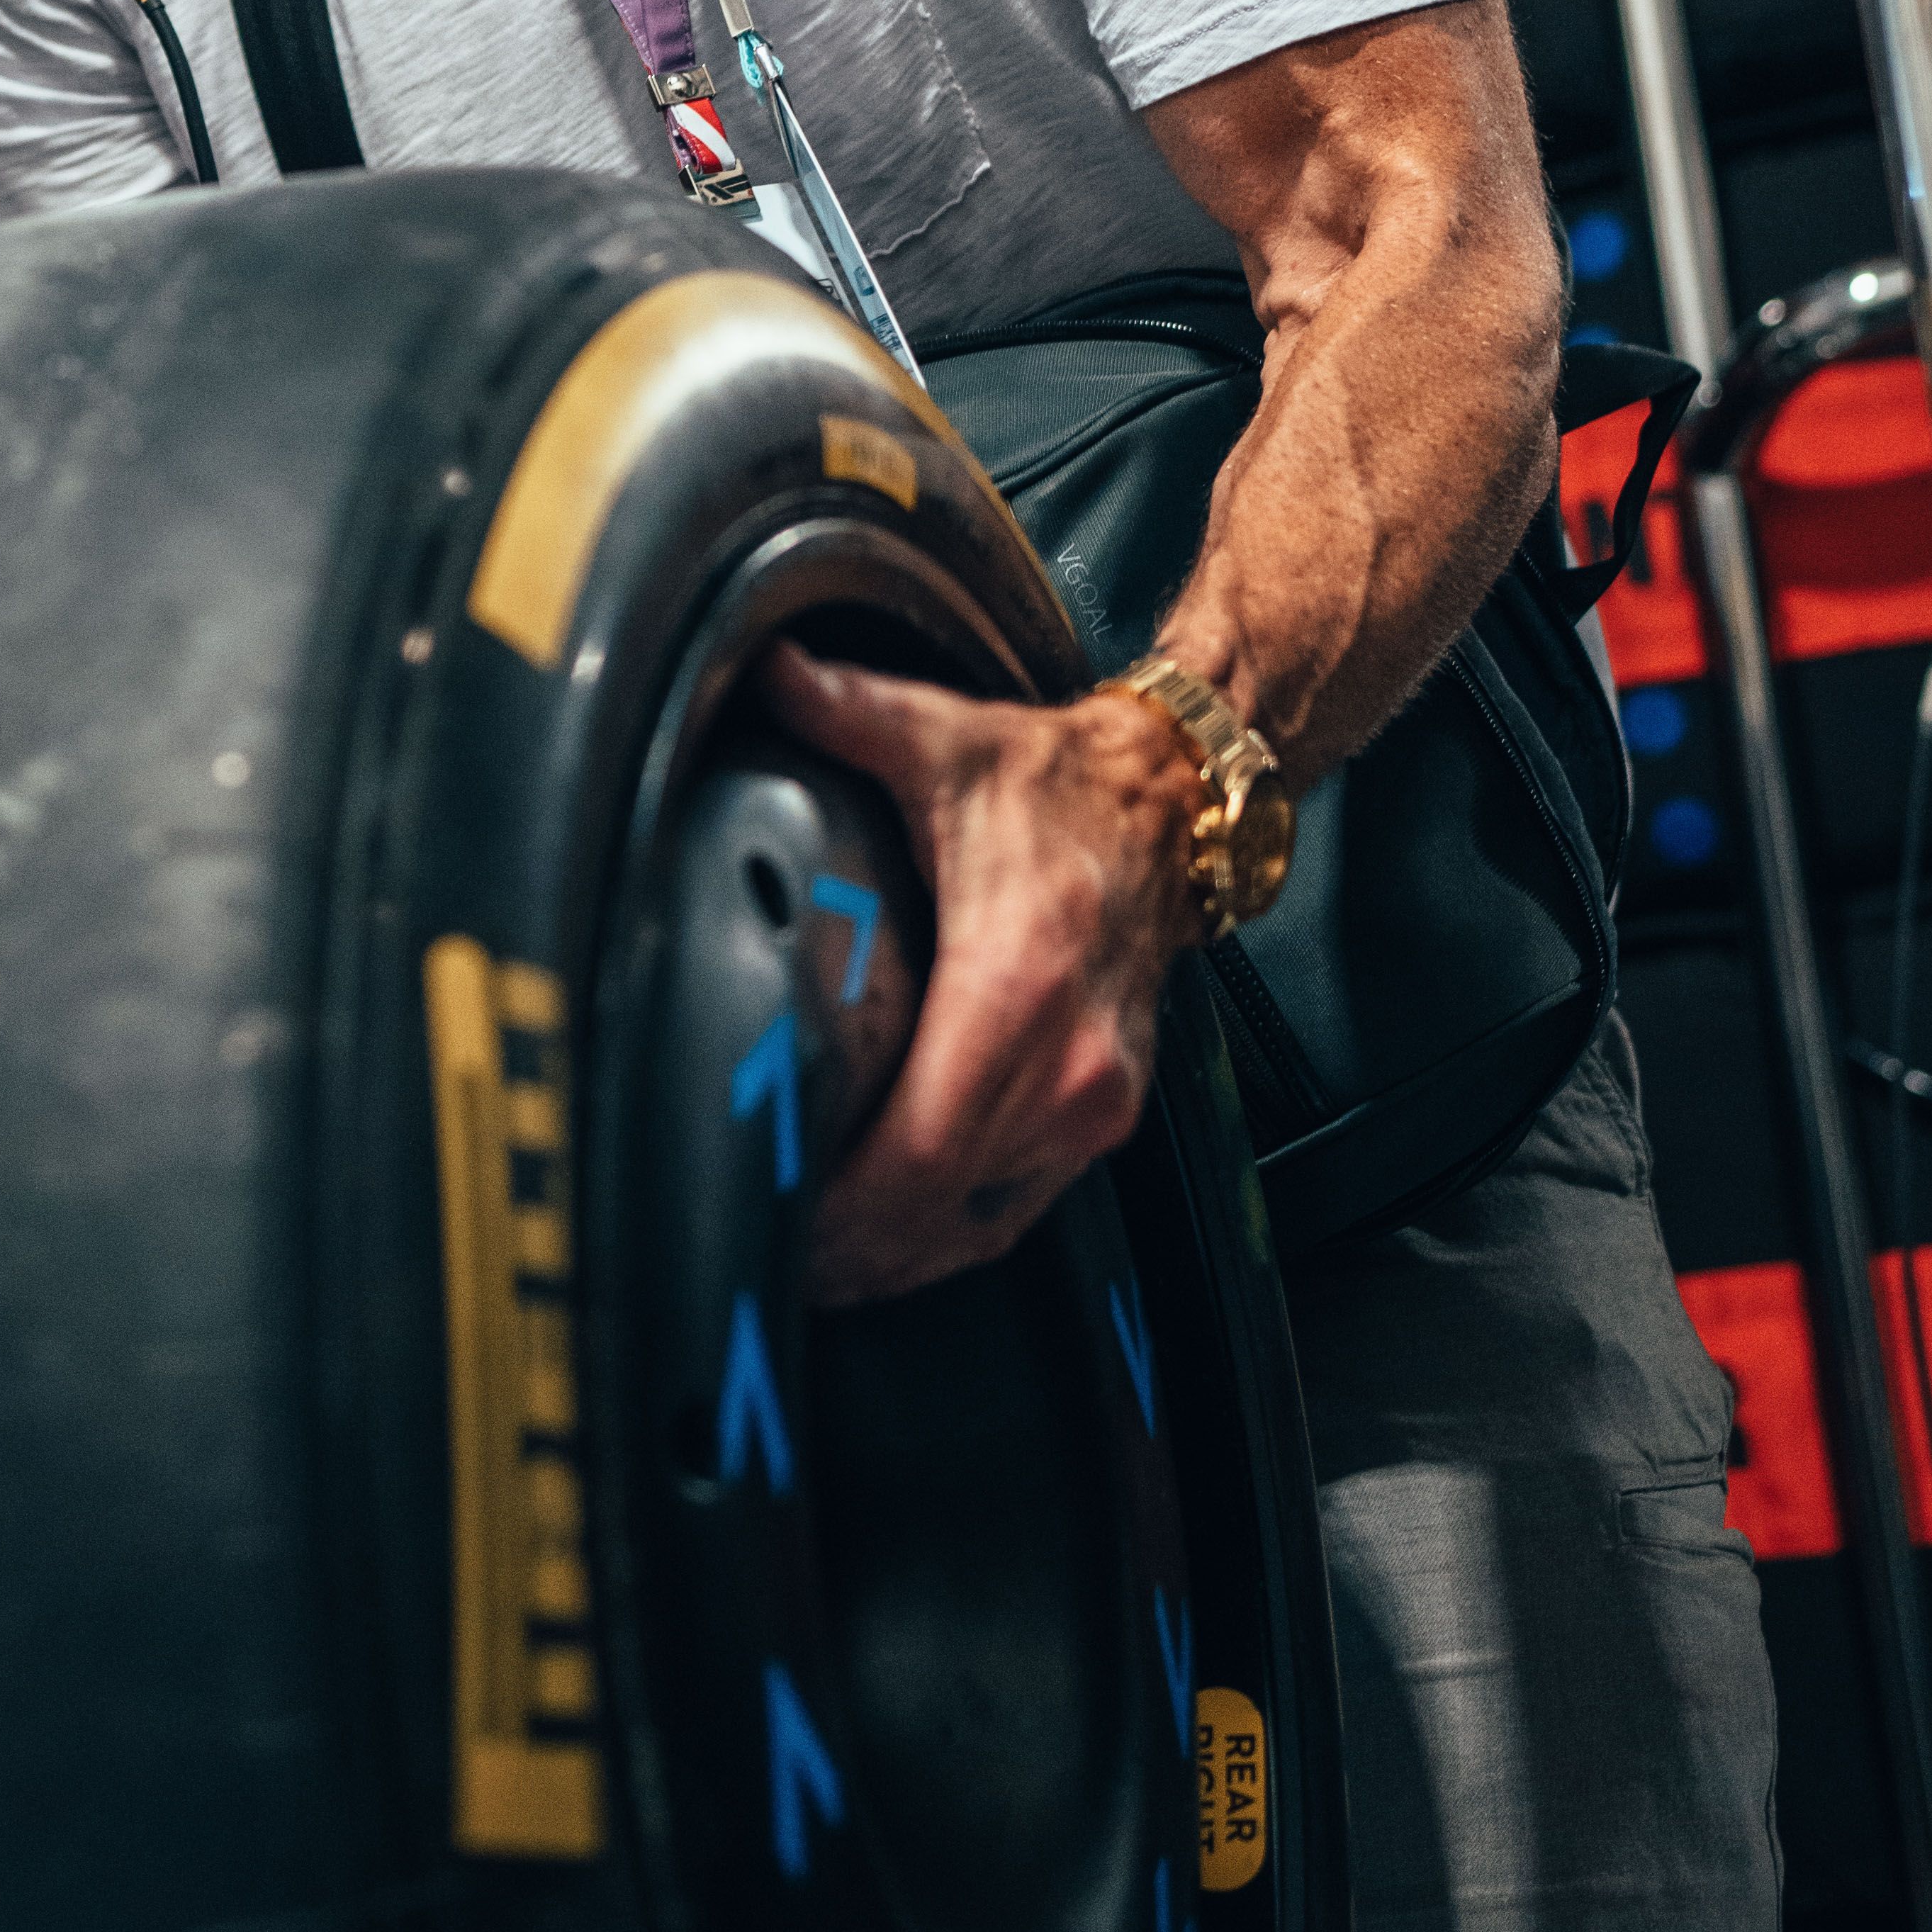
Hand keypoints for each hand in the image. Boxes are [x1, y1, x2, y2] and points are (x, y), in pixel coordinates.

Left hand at [760, 644, 1198, 1306]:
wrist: (1174, 806)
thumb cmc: (1055, 787)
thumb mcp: (941, 739)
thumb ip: (843, 708)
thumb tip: (763, 670)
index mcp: (1018, 980)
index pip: (922, 1142)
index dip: (843, 1200)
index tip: (773, 1207)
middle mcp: (1068, 1062)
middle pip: (939, 1204)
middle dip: (845, 1241)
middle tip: (757, 1245)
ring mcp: (1094, 1102)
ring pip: (977, 1226)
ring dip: (888, 1257)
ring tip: (802, 1261)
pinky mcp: (1104, 1120)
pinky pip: (1013, 1215)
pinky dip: (942, 1243)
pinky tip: (881, 1249)